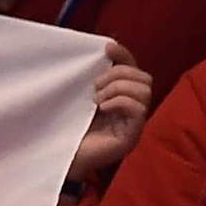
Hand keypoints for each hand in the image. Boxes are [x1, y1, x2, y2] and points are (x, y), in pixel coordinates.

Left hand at [67, 42, 151, 181]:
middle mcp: (133, 110)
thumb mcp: (81, 96)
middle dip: (119, 75)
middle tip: (95, 86)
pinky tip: (102, 109)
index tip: (106, 48)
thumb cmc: (68, 128)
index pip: (134, 68)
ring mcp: (134, 124)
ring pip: (145, 90)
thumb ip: (94, 78)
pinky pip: (139, 109)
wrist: (60, 158)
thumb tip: (101, 51)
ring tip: (97, 100)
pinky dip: (120, 102)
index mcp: (122, 97)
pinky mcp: (131, 136)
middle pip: (144, 78)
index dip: (124, 55)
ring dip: (118, 89)